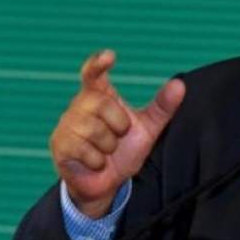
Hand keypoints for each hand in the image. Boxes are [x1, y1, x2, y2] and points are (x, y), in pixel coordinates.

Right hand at [49, 50, 184, 217]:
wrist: (107, 183)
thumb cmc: (124, 150)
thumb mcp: (147, 129)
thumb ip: (162, 107)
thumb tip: (180, 84)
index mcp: (100, 96)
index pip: (93, 74)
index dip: (98, 63)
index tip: (109, 56)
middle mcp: (80, 105)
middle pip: (102, 103)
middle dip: (119, 124)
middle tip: (118, 136)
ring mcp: (67, 125)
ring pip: (93, 129)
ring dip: (108, 146)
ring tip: (105, 151)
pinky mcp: (59, 145)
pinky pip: (84, 149)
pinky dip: (97, 160)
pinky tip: (95, 162)